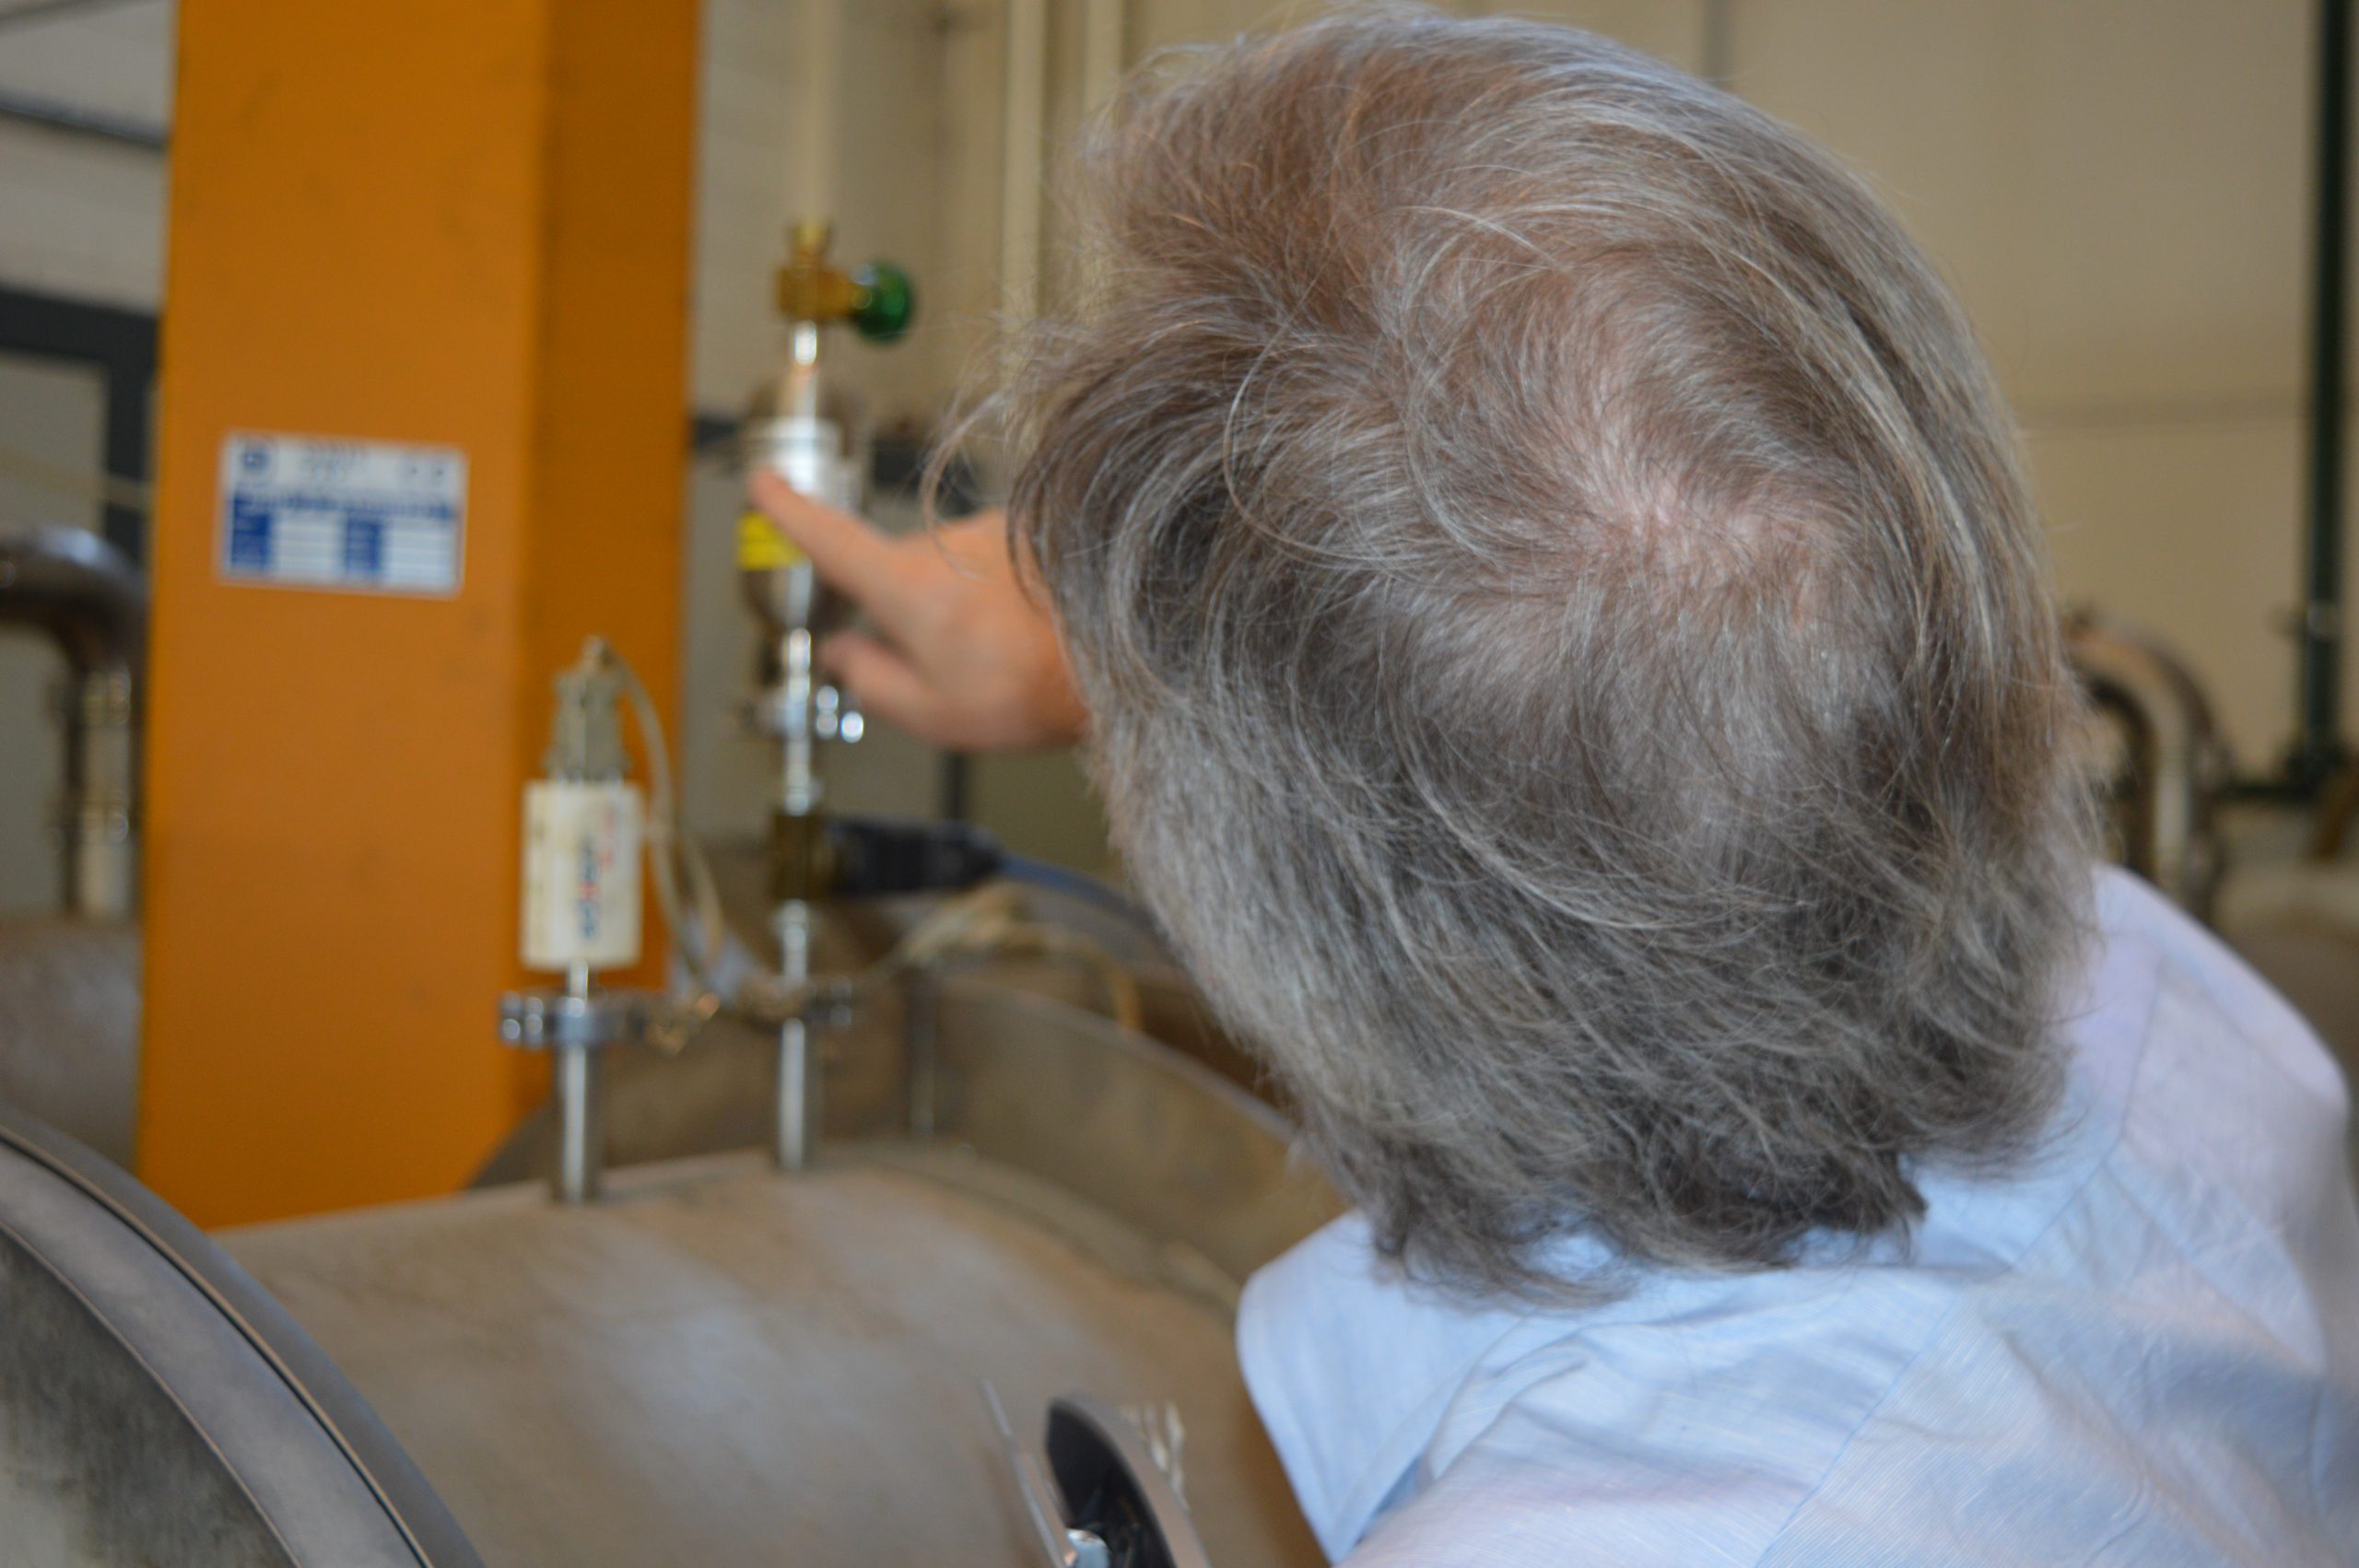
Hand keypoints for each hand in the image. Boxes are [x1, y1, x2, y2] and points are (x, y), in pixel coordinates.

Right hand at [750, 472, 1087, 751]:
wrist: (1136, 648)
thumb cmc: (1039, 688)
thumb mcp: (935, 713)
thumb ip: (872, 682)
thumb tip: (841, 654)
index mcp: (907, 586)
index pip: (830, 541)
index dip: (790, 514)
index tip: (766, 485)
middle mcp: (945, 543)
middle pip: (896, 574)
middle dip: (909, 619)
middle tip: (955, 673)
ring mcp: (993, 529)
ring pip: (951, 572)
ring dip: (967, 611)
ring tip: (1014, 658)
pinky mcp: (1033, 529)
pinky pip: (996, 567)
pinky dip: (1005, 600)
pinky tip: (1039, 636)